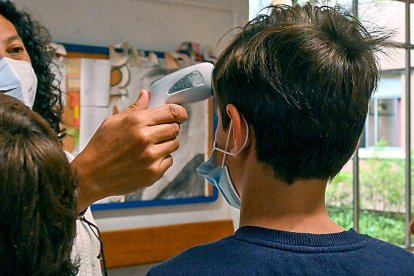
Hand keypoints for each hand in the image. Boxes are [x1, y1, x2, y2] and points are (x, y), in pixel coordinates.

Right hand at [72, 89, 187, 211]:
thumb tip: (147, 94)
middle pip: (175, 128)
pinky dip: (162, 159)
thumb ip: (135, 108)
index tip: (181, 114)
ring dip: (167, 143)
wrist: (91, 176)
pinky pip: (169, 160)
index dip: (179, 112)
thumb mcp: (113, 122)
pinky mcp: (153, 172)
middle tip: (159, 132)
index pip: (171, 112)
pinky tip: (148, 159)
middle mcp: (146, 138)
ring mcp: (151, 157)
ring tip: (151, 146)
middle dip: (170, 128)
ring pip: (174, 144)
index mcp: (137, 121)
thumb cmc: (100, 147)